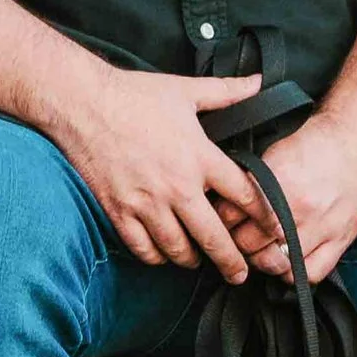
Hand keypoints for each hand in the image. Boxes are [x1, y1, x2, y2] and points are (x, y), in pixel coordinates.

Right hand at [43, 62, 264, 277]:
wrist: (82, 102)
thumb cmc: (133, 94)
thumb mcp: (185, 90)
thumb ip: (226, 91)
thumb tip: (258, 82)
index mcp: (200, 157)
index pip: (245, 196)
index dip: (265, 217)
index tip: (274, 231)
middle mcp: (178, 186)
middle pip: (215, 237)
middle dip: (232, 261)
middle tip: (240, 274)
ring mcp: (147, 203)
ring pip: (178, 249)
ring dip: (192, 259)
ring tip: (198, 261)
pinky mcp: (119, 211)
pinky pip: (143, 248)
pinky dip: (156, 256)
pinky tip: (162, 253)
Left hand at [218, 113, 356, 288]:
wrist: (356, 146)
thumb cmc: (313, 148)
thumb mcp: (273, 154)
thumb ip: (249, 181)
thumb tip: (223, 202)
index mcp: (276, 182)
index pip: (229, 216)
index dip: (219, 219)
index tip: (218, 219)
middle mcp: (297, 209)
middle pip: (248, 243)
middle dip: (237, 240)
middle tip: (237, 235)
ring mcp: (320, 228)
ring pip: (275, 263)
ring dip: (261, 260)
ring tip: (260, 249)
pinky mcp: (339, 241)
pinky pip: (310, 273)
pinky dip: (295, 273)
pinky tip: (287, 261)